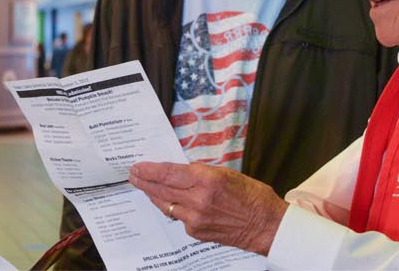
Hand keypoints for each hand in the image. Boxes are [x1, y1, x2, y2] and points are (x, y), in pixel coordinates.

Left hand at [128, 162, 287, 255]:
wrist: (266, 226)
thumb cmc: (252, 196)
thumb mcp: (227, 174)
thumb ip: (201, 173)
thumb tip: (181, 171)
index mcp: (206, 180)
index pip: (168, 173)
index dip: (150, 170)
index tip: (138, 166)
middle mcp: (197, 200)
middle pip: (161, 189)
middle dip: (144, 181)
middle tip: (133, 175)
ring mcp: (195, 218)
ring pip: (165, 204)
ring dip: (153, 195)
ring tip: (143, 186)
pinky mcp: (196, 231)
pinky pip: (177, 217)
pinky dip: (172, 208)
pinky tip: (167, 202)